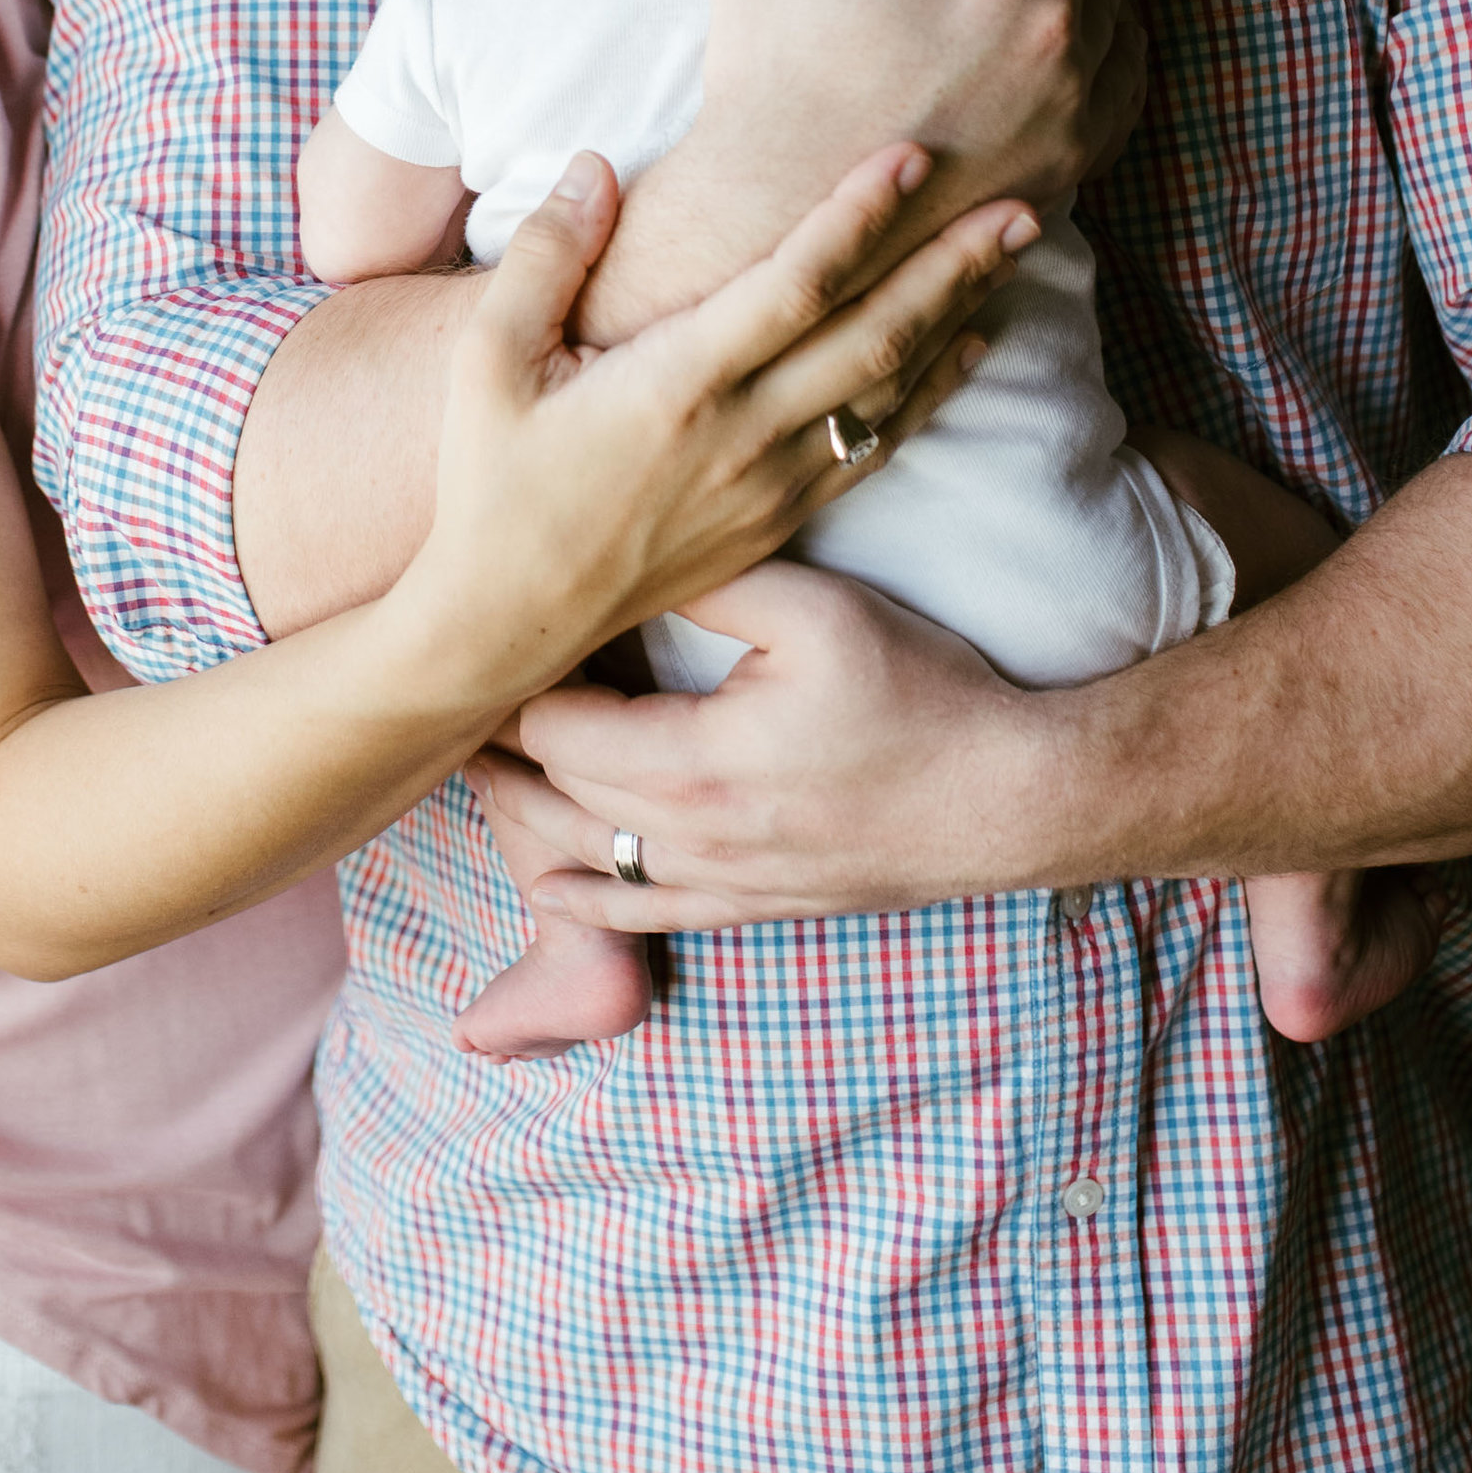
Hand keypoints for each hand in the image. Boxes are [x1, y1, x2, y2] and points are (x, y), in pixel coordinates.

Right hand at [406, 144, 1032, 690]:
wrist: (507, 625)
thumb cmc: (491, 484)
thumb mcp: (486, 364)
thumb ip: (545, 257)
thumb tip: (597, 164)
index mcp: (674, 386)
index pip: (792, 286)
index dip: (859, 217)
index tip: (914, 155)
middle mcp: (739, 436)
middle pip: (875, 336)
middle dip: (954, 264)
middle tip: (1025, 201)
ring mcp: (770, 486)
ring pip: (892, 391)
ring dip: (961, 316)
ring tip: (1018, 253)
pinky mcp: (780, 520)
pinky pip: (878, 445)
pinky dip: (934, 392)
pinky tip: (970, 348)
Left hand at [473, 564, 1039, 926]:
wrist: (1009, 797)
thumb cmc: (921, 693)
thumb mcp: (817, 611)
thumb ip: (714, 583)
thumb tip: (635, 555)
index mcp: (695, 761)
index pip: (559, 726)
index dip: (518, 681)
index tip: (494, 637)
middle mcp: (693, 838)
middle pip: (558, 790)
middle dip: (503, 743)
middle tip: (462, 696)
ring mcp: (722, 883)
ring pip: (587, 856)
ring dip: (525, 813)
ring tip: (480, 769)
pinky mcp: (756, 907)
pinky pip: (642, 916)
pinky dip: (583, 897)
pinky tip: (546, 880)